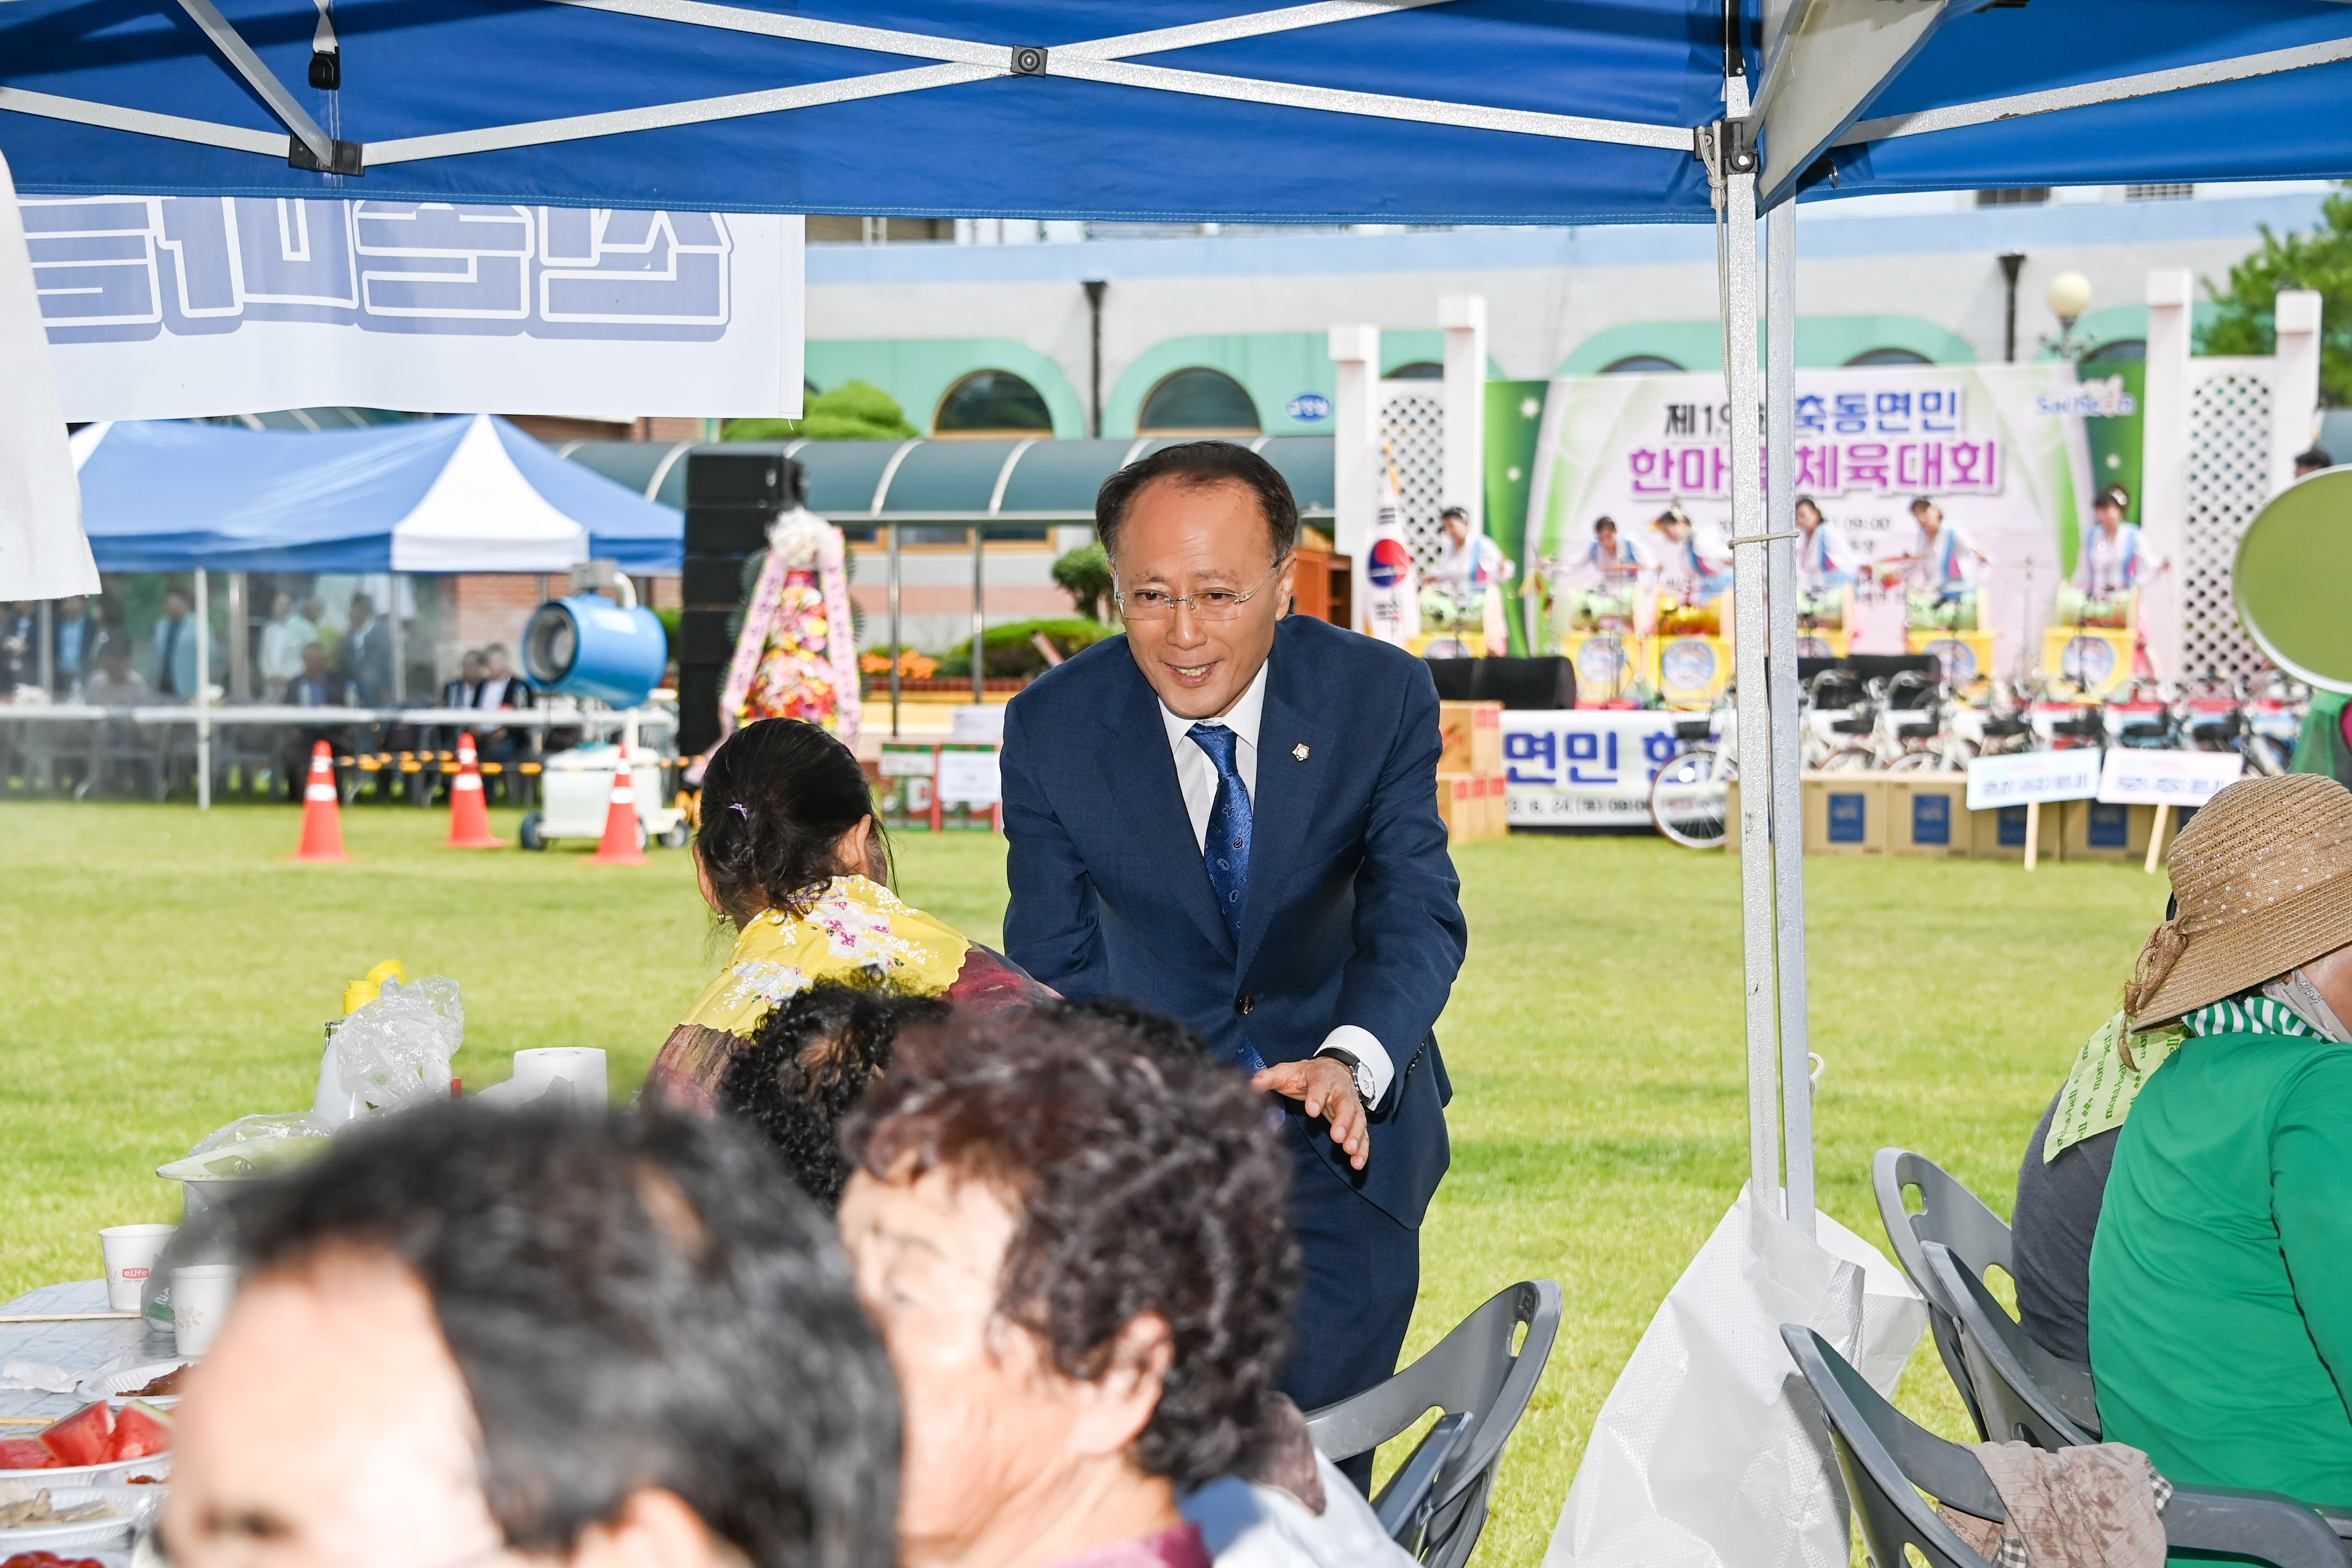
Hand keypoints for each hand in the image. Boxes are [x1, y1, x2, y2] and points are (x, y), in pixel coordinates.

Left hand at [1252, 1057, 1368, 1169]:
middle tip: (1338, 1137)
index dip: (1317, 1098)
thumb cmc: (1306, 1074)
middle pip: (1346, 1104)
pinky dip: (1363, 1148)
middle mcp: (1341, 1090)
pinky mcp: (1356, 1118)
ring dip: (1356, 1136)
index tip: (1312, 1111)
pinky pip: (1363, 1133)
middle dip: (1344, 1121)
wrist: (1333, 1069)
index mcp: (1322, 1077)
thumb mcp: (1287, 1071)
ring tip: (1350, 1151)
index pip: (1320, 1086)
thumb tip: (1252, 1083)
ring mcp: (1352, 1105)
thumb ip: (1271, 1077)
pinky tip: (1358, 1162)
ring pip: (1358, 1119)